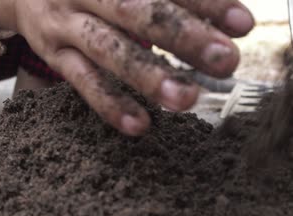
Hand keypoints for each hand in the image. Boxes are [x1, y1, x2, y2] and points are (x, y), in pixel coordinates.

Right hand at [0, 0, 253, 135]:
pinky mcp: (52, 55)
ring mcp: (65, 24)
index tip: (242, 24)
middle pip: (135, 11)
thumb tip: (213, 15)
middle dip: (182, 36)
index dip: (204, 2)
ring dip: (147, 75)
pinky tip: (138, 124)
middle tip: (225, 61)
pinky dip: (108, 103)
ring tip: (186, 99)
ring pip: (107, 49)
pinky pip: (81, 81)